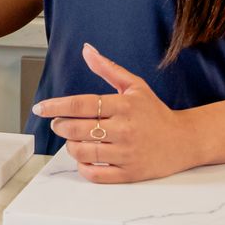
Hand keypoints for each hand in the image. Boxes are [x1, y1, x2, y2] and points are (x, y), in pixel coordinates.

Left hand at [34, 43, 197, 182]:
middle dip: (60, 126)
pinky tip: (84, 160)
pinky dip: (83, 168)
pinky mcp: (130, 173)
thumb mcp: (134, 85)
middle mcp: (125, 129)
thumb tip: (87, 50)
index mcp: (124, 105)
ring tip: (73, 141)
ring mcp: (127, 153)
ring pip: (83, 153)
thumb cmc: (155, 112)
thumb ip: (108, 69)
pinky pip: (96, 175)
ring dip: (71, 147)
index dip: (56, 106)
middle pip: (77, 129)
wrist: (184, 140)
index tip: (41, 108)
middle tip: (59, 124)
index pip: (81, 104)